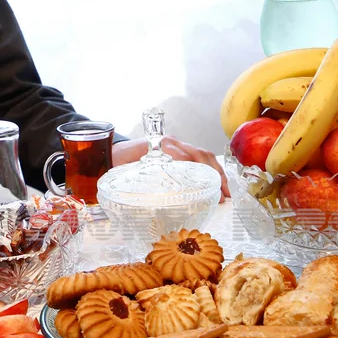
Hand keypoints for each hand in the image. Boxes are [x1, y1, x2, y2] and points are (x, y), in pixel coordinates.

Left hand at [113, 136, 229, 199]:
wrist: (112, 151)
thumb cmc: (118, 160)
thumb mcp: (125, 166)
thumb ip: (139, 172)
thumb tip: (160, 180)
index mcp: (158, 145)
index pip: (182, 156)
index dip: (196, 171)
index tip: (206, 189)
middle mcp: (170, 143)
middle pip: (199, 154)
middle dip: (215, 174)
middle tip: (224, 195)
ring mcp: (175, 145)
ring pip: (202, 155)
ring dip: (217, 172)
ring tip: (225, 192)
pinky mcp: (177, 150)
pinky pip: (198, 157)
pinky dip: (211, 170)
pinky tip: (217, 184)